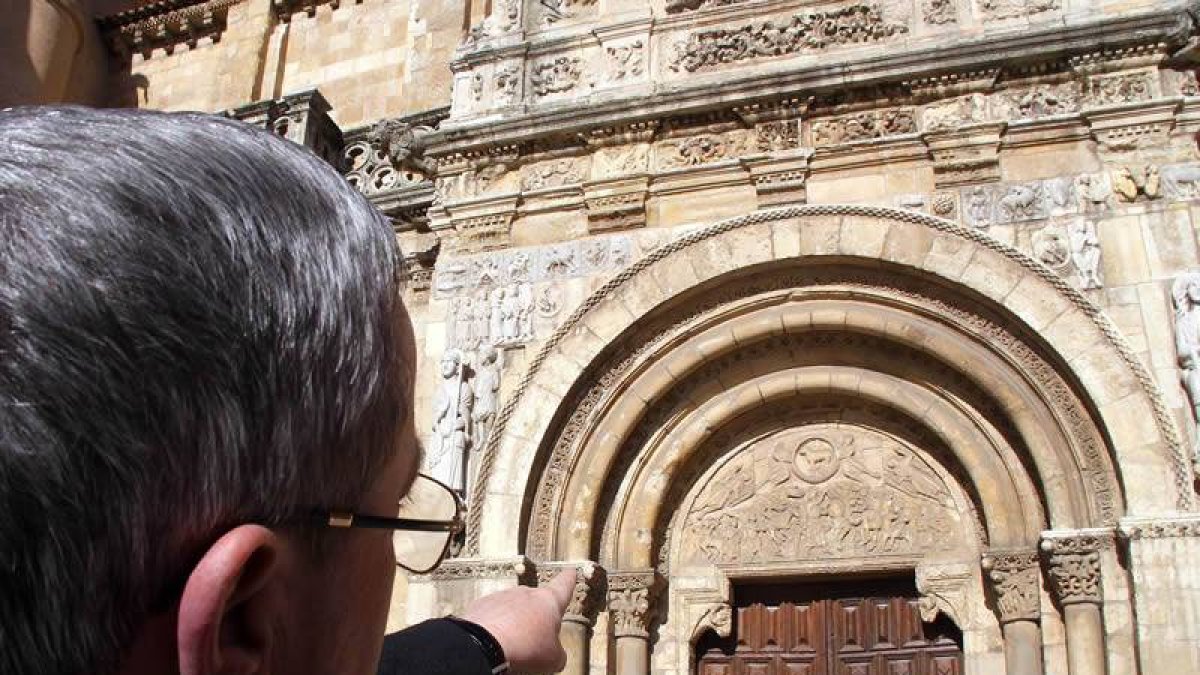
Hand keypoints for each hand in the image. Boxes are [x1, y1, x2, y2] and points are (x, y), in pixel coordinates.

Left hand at [461, 568, 575, 673]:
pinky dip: (493, 628)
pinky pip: (491, 617)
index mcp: (548, 601)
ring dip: (513, 624)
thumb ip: (557, 652)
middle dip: (535, 617)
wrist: (483, 648)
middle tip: (534, 638)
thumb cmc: (524, 650)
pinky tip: (493, 644)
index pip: (564, 586)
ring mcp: (501, 597)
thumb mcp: (553, 659)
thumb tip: (554, 655)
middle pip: (535, 602)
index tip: (570, 572)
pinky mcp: (480, 606)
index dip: (568, 580)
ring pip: (512, 610)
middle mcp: (525, 593)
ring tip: (511, 647)